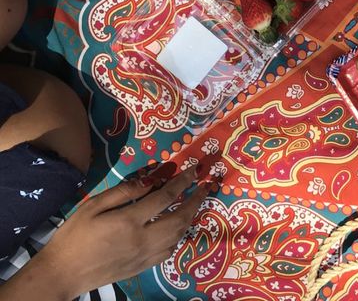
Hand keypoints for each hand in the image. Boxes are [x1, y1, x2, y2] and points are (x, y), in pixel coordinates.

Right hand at [0, 166, 208, 300]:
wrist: (62, 275)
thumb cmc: (74, 236)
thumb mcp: (93, 206)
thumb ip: (123, 191)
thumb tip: (149, 180)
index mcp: (130, 221)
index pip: (166, 197)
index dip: (183, 181)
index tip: (194, 170)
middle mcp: (143, 239)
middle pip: (179, 218)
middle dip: (196, 201)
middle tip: (206, 186)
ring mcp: (144, 256)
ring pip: (178, 236)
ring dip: (191, 218)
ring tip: (197, 203)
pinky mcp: (142, 268)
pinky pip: (169, 251)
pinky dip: (179, 237)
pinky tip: (178, 228)